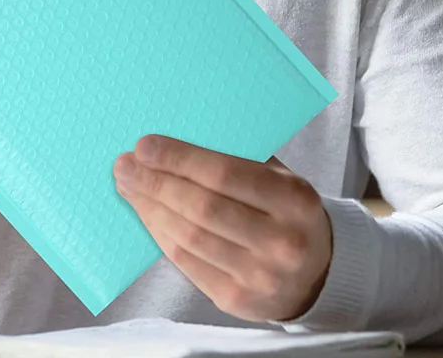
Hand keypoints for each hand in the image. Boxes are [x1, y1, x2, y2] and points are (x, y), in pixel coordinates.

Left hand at [113, 135, 332, 322]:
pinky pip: (186, 262)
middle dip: (155, 183)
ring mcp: (260, 276)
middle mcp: (281, 241)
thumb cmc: (286, 211)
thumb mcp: (279, 177)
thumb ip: (236, 159)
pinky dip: (160, 233)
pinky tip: (147, 213)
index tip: (144, 145)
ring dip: (150, 208)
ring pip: (188, 237)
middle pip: (201, 207)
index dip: (179, 159)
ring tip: (129, 186)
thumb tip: (172, 142)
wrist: (318, 273)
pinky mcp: (237, 300)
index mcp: (293, 199)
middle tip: (124, 164)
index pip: (225, 174)